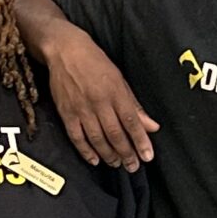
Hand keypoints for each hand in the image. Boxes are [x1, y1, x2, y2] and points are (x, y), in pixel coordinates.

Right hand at [48, 26, 158, 171]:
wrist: (65, 51)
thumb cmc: (95, 62)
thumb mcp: (119, 79)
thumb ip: (134, 105)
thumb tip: (151, 126)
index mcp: (115, 92)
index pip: (132, 122)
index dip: (141, 141)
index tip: (148, 156)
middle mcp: (99, 102)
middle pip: (115, 134)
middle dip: (126, 153)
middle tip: (134, 167)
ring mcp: (81, 109)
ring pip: (97, 139)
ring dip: (109, 155)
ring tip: (117, 164)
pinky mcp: (66, 113)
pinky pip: (77, 137)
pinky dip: (86, 151)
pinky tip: (95, 160)